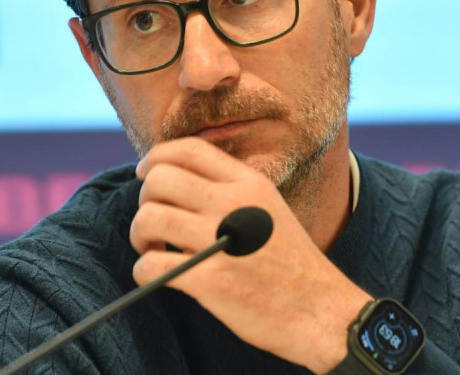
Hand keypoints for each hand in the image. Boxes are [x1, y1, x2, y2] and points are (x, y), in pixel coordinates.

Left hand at [132, 138, 370, 372]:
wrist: (318, 310)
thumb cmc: (291, 263)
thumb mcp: (270, 208)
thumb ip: (231, 191)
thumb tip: (179, 182)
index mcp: (248, 183)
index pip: (188, 148)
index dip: (156, 157)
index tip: (145, 174)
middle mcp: (233, 205)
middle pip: (159, 179)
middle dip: (145, 199)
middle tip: (154, 221)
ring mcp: (219, 241)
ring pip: (149, 218)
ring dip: (140, 234)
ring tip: (154, 247)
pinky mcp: (209, 280)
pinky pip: (151, 265)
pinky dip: (144, 270)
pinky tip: (158, 274)